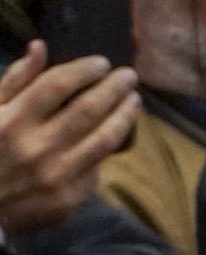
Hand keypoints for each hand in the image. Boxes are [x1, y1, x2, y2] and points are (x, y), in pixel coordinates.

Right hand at [0, 42, 140, 236]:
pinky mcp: (69, 199)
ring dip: (123, 118)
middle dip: (113, 90)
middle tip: (129, 77)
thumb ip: (15, 80)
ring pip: (102, 141)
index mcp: (15, 120)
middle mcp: (38, 147)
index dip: (84, 71)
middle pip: (87, 110)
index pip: (58, 85)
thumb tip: (40, 48)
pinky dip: (106, 149)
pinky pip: (95, 169)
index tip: (103, 63)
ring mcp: (57, 176)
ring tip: (134, 102)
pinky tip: (117, 134)